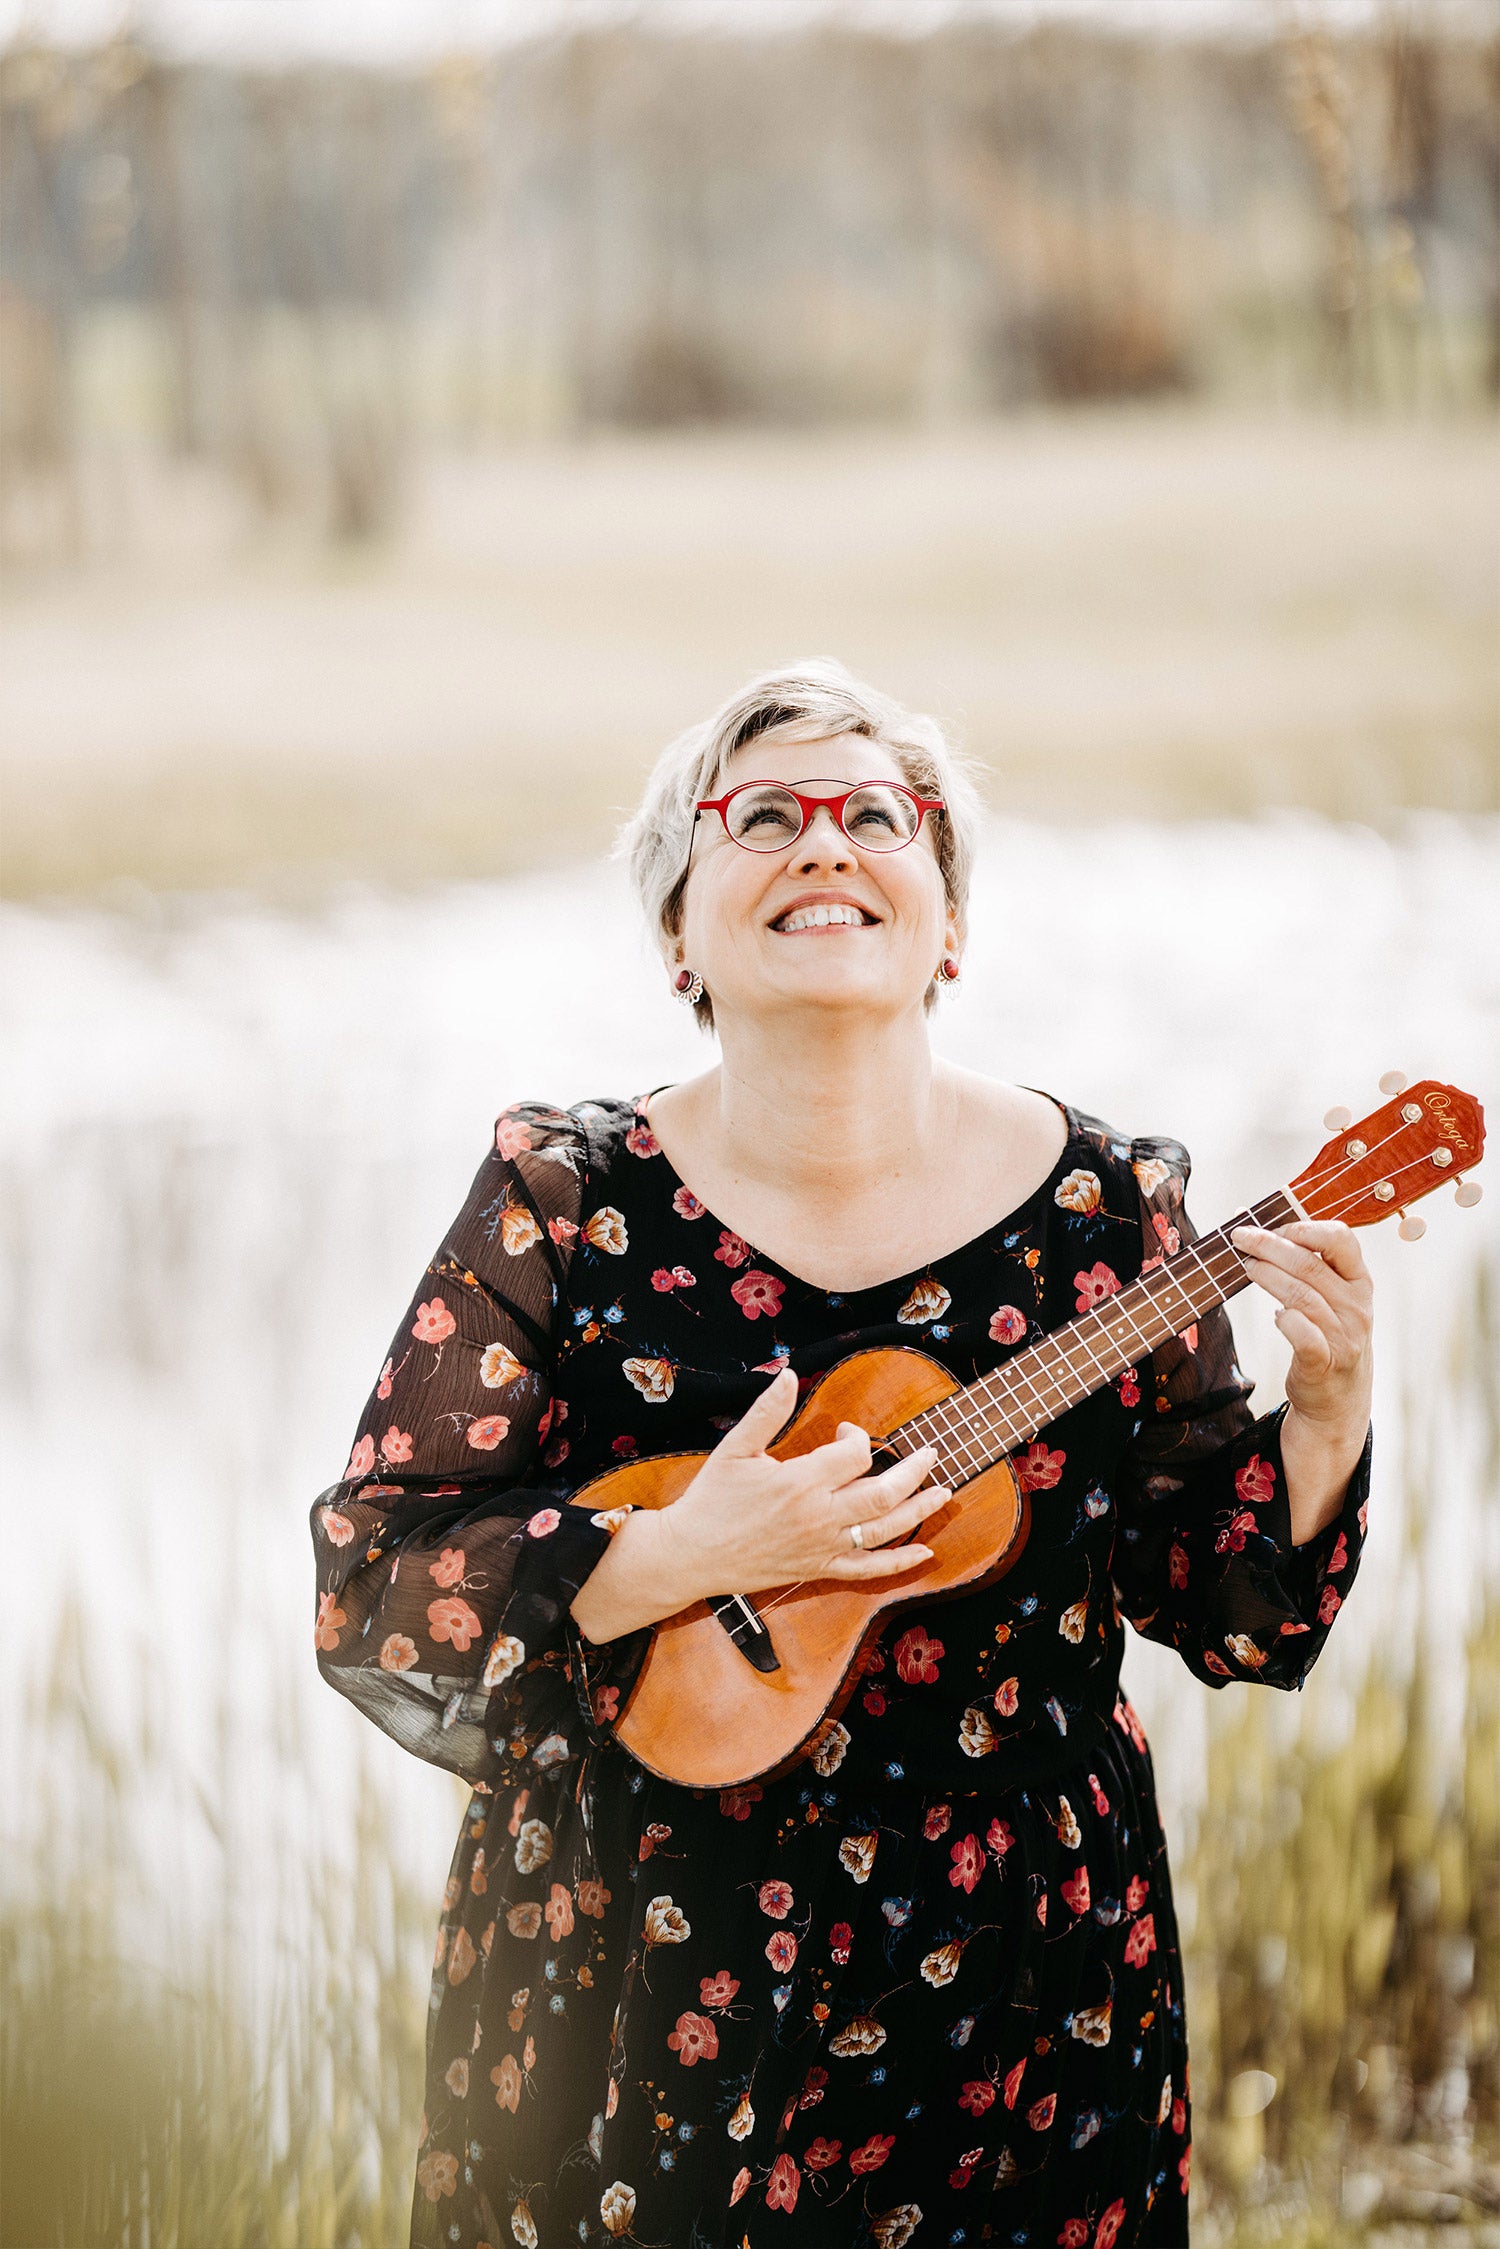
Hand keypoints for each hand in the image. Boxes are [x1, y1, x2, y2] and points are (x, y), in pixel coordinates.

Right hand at [660, 1365, 949, 1601]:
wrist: (692, 1554)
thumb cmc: (712, 1499)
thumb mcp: (735, 1448)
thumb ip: (766, 1411)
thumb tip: (788, 1372)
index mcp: (800, 1482)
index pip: (855, 1455)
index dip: (859, 1436)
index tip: (846, 1431)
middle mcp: (819, 1516)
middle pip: (883, 1494)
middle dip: (914, 1471)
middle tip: (932, 1453)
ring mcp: (822, 1546)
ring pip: (884, 1531)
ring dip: (920, 1511)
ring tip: (944, 1492)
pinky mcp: (819, 1568)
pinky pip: (867, 1569)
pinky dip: (899, 1563)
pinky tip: (925, 1553)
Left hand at [1229, 1218, 1373, 1541]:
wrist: (1337, 1397)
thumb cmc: (1326, 1334)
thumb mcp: (1329, 1297)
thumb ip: (1302, 1262)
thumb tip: (1248, 1222)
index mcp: (1360, 1282)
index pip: (1343, 1241)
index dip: (1308, 1228)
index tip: (1276, 1225)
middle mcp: (1357, 1307)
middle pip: (1311, 1266)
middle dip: (1271, 1246)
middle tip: (1240, 1237)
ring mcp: (1344, 1336)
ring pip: (1302, 1296)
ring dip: (1269, 1277)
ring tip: (1247, 1266)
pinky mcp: (1324, 1363)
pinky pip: (1303, 1335)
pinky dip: (1286, 1320)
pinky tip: (1275, 1315)